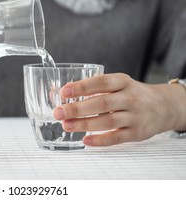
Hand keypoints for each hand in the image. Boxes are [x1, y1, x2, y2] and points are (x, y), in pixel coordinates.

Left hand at [53, 73, 185, 145]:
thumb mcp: (117, 84)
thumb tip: (58, 92)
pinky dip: (100, 140)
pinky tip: (85, 140)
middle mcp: (130, 98)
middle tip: (59, 112)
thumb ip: (91, 87)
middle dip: (78, 108)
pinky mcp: (137, 133)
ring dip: (84, 124)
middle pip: (102, 103)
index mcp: (123, 82)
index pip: (101, 82)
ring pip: (107, 121)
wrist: (163, 106)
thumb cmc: (131, 94)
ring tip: (66, 125)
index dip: (82, 87)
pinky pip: (116, 138)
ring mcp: (134, 116)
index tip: (64, 91)